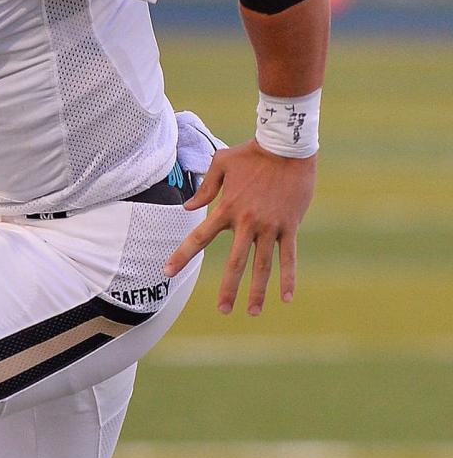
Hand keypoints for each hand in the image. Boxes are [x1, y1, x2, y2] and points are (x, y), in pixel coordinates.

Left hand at [164, 140, 316, 315]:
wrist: (287, 146)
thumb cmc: (252, 152)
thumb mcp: (221, 163)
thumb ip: (205, 188)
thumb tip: (188, 207)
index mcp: (226, 208)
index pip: (199, 237)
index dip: (181, 255)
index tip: (167, 272)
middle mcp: (247, 222)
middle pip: (234, 262)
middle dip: (228, 289)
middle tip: (222, 310)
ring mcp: (270, 226)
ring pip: (262, 265)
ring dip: (257, 291)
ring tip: (252, 312)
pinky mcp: (290, 226)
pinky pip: (289, 257)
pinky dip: (289, 278)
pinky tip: (286, 298)